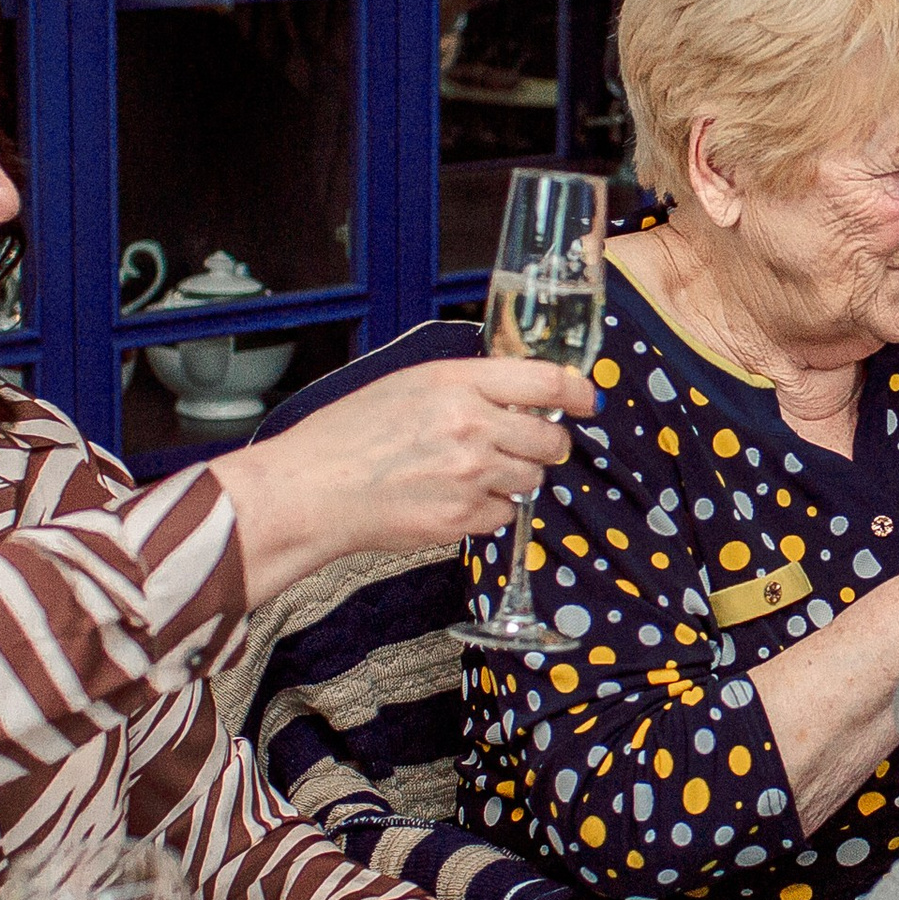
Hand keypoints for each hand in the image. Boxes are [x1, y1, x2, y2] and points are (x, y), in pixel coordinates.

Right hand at [209, 357, 590, 604]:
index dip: (577, 392)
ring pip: (532, 479)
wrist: (311, 490)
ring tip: (470, 474)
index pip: (546, 380)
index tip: (587, 401)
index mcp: (457, 382)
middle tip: (521, 446)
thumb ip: (468, 385)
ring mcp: (470, 475)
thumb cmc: (349, 434)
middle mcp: (472, 425)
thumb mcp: (409, 385)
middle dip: (544, 444)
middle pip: (551, 438)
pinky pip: (505, 515)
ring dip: (515, 478)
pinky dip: (488, 511)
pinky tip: (452, 499)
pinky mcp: (462, 518)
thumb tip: (520, 393)